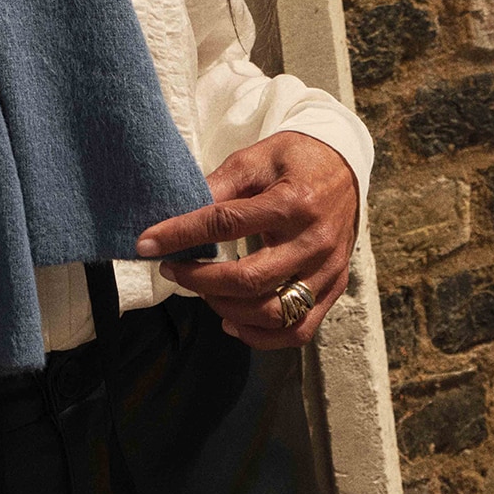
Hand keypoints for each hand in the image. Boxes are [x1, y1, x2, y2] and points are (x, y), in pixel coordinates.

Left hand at [135, 131, 359, 349]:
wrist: (345, 167)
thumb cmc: (294, 161)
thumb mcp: (255, 159)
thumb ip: (220, 185)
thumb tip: (177, 211)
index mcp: (292, 202)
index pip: (227, 224)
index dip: (181, 235)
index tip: (147, 243)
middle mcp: (314, 242)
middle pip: (250, 279)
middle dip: (200, 280)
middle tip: (171, 269)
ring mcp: (327, 269)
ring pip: (274, 313)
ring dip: (227, 309)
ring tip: (202, 290)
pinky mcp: (334, 288)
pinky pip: (299, 330)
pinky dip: (261, 335)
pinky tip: (232, 321)